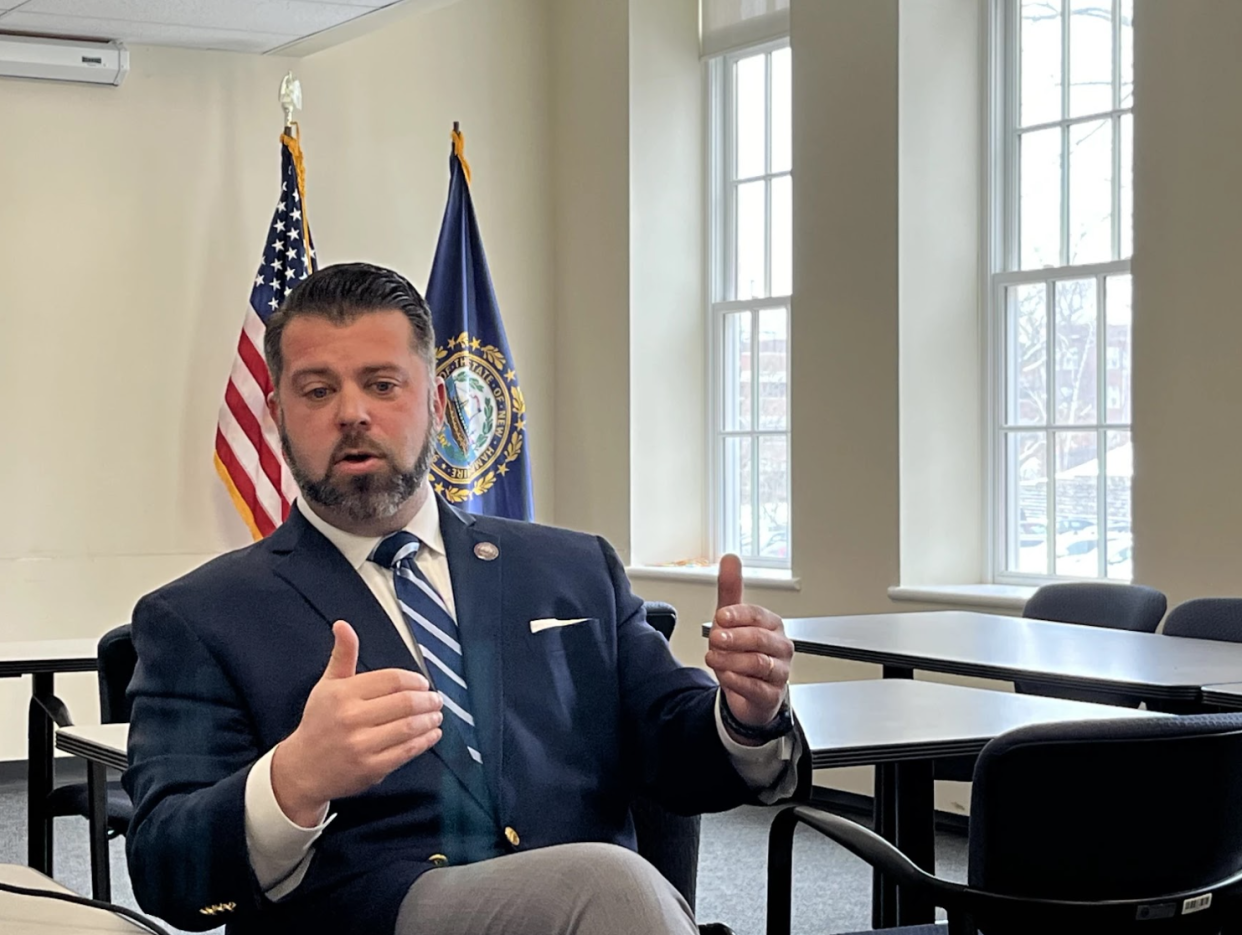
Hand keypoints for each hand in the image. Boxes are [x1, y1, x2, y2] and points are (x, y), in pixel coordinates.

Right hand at [271, 621, 442, 826]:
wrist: (302, 769)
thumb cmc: (319, 723)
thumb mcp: (327, 685)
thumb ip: (343, 655)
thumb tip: (343, 625)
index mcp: (343, 694)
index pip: (391, 680)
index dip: (414, 680)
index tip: (423, 684)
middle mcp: (351, 718)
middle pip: (404, 703)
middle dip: (428, 700)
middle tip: (436, 699)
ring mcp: (361, 745)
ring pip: (408, 727)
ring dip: (430, 720)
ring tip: (437, 715)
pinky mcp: (370, 768)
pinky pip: (406, 751)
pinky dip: (425, 741)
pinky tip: (432, 735)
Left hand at [705, 555, 791, 735]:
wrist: (747, 692)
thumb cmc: (742, 652)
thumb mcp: (731, 620)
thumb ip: (730, 590)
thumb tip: (730, 558)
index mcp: (772, 625)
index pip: (757, 615)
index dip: (737, 614)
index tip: (720, 616)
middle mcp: (779, 647)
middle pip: (759, 638)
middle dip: (734, 638)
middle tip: (715, 637)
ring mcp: (779, 671)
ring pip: (758, 663)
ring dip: (731, 660)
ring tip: (713, 657)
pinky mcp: (771, 695)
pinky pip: (757, 687)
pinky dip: (738, 681)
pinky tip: (726, 676)